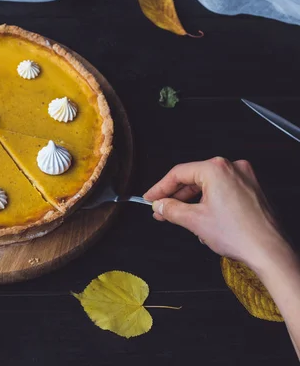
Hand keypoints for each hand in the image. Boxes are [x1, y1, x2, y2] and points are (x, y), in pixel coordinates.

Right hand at [143, 157, 286, 270]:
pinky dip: (209, 202)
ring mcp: (245, 178)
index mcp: (216, 169)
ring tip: (180, 218)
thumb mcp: (194, 221)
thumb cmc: (239, 234)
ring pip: (208, 185)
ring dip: (191, 201)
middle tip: (161, 209)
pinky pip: (222, 191)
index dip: (160, 188)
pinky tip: (201, 219)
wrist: (269, 252)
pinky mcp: (252, 190)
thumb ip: (171, 209)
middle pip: (193, 178)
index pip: (178, 174)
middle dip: (176, 196)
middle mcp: (232, 168)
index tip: (151, 198)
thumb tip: (160, 205)